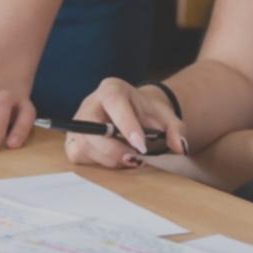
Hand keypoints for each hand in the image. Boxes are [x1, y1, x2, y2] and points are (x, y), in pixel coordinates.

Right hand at [62, 77, 187, 169]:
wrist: (135, 114)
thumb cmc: (147, 114)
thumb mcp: (166, 117)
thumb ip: (176, 129)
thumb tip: (180, 146)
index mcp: (112, 89)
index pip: (114, 103)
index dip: (126, 125)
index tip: (141, 146)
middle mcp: (90, 103)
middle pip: (92, 128)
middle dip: (114, 149)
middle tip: (135, 160)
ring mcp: (78, 123)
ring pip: (84, 145)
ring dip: (108, 159)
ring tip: (128, 159)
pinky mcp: (73, 141)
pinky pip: (78, 156)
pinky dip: (97, 163)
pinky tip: (113, 161)